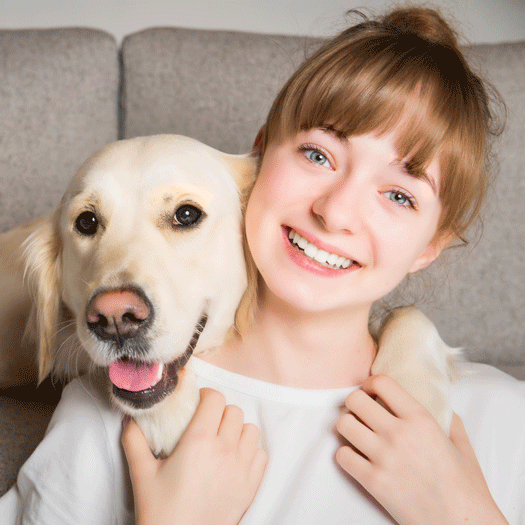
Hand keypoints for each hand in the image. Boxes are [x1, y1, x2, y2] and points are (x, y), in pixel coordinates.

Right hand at [122, 388, 267, 524]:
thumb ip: (134, 441)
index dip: (206, 396)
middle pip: (234, 411)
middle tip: (208, 422)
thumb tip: (129, 419)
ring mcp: (242, 468)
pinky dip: (251, 452)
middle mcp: (225, 450)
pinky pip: (261, 454)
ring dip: (238, 430)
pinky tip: (236, 459)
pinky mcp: (251, 486)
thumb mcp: (142, 473)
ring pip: (251, 430)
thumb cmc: (160, 511)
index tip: (198, 404)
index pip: (215, 399)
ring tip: (223, 439)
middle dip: (220, 412)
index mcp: (199, 441)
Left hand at [335, 375, 508, 524]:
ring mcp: (384, 458)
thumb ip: (447, 419)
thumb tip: (437, 404)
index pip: (382, 382)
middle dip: (354, 403)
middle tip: (360, 412)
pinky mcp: (374, 482)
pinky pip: (342, 456)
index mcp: (421, 419)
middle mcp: (399, 434)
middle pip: (355, 400)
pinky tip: (358, 457)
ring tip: (357, 433)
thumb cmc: (466, 488)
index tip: (370, 390)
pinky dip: (346, 455)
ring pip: (343, 424)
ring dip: (348, 427)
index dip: (370, 383)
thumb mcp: (462, 444)